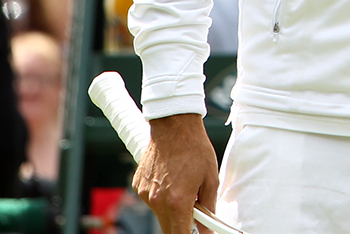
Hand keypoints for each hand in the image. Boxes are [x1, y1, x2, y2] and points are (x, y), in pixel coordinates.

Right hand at [133, 113, 218, 233]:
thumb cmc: (195, 149)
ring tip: (182, 186)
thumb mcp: (210, 179)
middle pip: (167, 227)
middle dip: (180, 224)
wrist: (174, 126)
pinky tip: (170, 178)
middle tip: (193, 211)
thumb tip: (207, 228)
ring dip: (171, 208)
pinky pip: (151, 199)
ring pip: (159, 213)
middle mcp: (158, 201)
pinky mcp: (138, 185)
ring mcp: (145, 194)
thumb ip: (208, 207)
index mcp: (177, 201)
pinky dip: (161, 195)